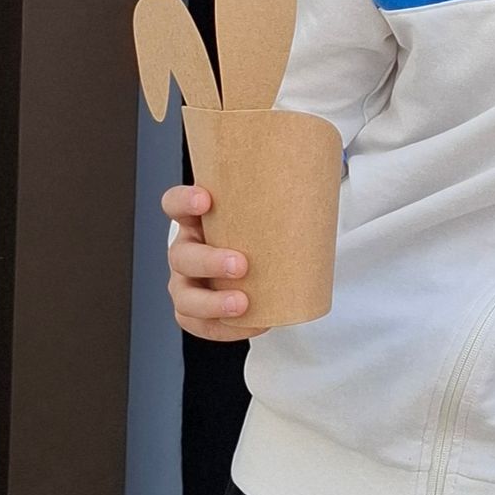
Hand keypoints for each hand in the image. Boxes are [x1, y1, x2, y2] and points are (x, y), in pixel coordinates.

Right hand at [163, 183, 264, 340]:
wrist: (263, 263)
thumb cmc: (261, 230)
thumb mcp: (264, 210)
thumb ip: (278, 195)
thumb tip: (319, 166)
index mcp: (197, 220)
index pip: (175, 204)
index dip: (183, 201)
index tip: (206, 200)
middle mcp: (186, 250)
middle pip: (181, 256)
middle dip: (208, 261)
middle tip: (241, 264)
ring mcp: (186, 283)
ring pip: (185, 296)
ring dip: (212, 303)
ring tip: (243, 303)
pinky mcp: (195, 311)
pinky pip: (200, 324)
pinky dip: (225, 328)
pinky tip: (254, 324)